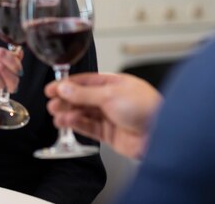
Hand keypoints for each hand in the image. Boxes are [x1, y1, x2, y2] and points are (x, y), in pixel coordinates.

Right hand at [45, 72, 161, 158]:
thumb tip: (65, 87)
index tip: (52, 88)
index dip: (67, 84)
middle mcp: (111, 99)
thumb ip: (84, 93)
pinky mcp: (110, 134)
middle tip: (52, 102)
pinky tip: (66, 122)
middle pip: (82, 98)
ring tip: (55, 114)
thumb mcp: (110, 95)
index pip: (85, 81)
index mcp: (114, 83)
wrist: (162, 134)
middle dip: (66, 100)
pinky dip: (76, 124)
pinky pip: (89, 127)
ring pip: (84, 113)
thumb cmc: (146, 107)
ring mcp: (111, 117)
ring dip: (69, 113)